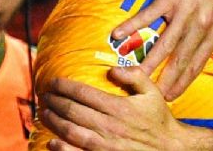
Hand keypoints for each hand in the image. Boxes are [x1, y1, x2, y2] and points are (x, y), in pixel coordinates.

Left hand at [43, 67, 185, 149]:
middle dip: (54, 101)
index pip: (84, 93)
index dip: (64, 86)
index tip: (53, 81)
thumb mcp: (152, 92)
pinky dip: (62, 148)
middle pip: (73, 111)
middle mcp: (109, 125)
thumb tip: (112, 70)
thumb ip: (134, 76)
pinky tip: (51, 141)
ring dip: (54, 121)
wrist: (169, 148)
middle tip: (44, 95)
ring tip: (44, 113)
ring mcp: (105, 144)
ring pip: (71, 131)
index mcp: (119, 107)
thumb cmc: (158, 119)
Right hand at [111, 0, 212, 100]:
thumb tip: (206, 55)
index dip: (184, 81)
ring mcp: (185, 10)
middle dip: (167, 81)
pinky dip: (132, 26)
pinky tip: (117, 37)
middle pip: (181, 59)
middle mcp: (202, 23)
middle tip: (152, 97)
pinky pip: (148, 16)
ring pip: (165, 43)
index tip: (172, 97)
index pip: (198, 63)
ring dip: (149, 62)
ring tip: (134, 78)